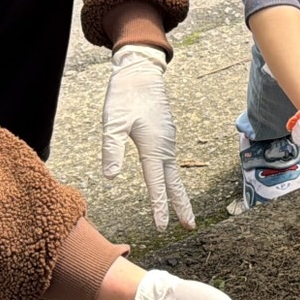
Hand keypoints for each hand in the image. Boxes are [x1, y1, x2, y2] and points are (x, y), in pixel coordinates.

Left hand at [102, 45, 195, 230]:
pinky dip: (172, 178)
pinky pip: (170, 162)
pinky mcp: (166, 134)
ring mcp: (168, 140)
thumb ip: (112, 149)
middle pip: (174, 183)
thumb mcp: (113, 122)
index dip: (159, 207)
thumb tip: (110, 177)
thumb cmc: (125, 95)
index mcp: (154, 146)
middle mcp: (165, 146)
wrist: (141, 72)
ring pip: (174, 173)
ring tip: (182, 212)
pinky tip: (169, 182)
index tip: (162, 227)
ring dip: (178, 194)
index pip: (157, 183)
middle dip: (182, 206)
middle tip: (189, 226)